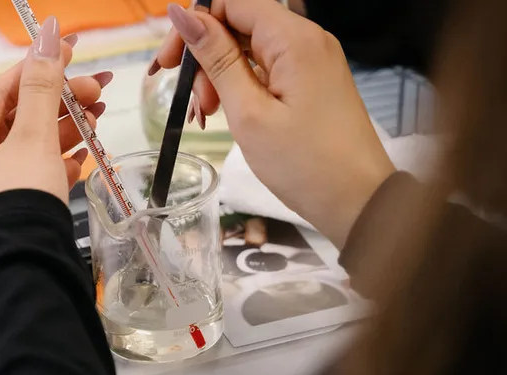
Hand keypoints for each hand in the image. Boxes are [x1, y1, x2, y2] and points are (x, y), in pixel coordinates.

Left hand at [0, 18, 109, 242]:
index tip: (67, 53)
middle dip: (57, 105)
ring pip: (20, 152)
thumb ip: (42, 86)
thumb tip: (49, 37)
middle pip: (11, 122)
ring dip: (60, 133)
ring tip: (97, 118)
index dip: (35, 69)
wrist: (25, 274)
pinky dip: (52, 165)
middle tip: (95, 91)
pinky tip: (82, 156)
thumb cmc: (17, 208)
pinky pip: (23, 179)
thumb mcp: (33, 139)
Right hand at [152, 1, 394, 247]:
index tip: (168, 65)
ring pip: (250, 48)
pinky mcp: (314, 81)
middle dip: (206, 57)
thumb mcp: (248, 112)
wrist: (358, 201)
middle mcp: (307, 39)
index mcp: (293, 39)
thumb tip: (183, 13)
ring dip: (220, 75)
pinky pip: (268, 68)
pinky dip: (242, 86)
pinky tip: (230, 114)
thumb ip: (216, 58)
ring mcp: (313, 60)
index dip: (194, 25)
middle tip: (193, 102)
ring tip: (210, 115)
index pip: (231, 2)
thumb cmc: (303, 163)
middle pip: (240, 23)